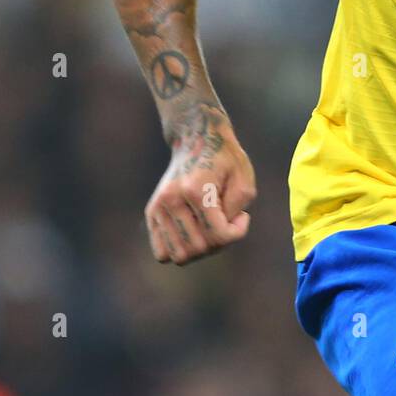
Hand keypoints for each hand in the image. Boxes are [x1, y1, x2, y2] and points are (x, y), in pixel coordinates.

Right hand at [144, 113, 255, 265]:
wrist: (196, 139)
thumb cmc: (226, 159)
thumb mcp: (244, 179)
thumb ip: (237, 211)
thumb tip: (219, 235)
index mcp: (196, 189)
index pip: (217, 235)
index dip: (237, 233)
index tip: (243, 216)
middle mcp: (171, 199)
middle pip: (198, 249)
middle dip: (220, 242)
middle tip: (228, 220)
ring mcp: (157, 207)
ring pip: (179, 256)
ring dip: (201, 249)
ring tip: (211, 227)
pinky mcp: (151, 213)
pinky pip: (162, 253)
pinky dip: (182, 249)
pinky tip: (195, 231)